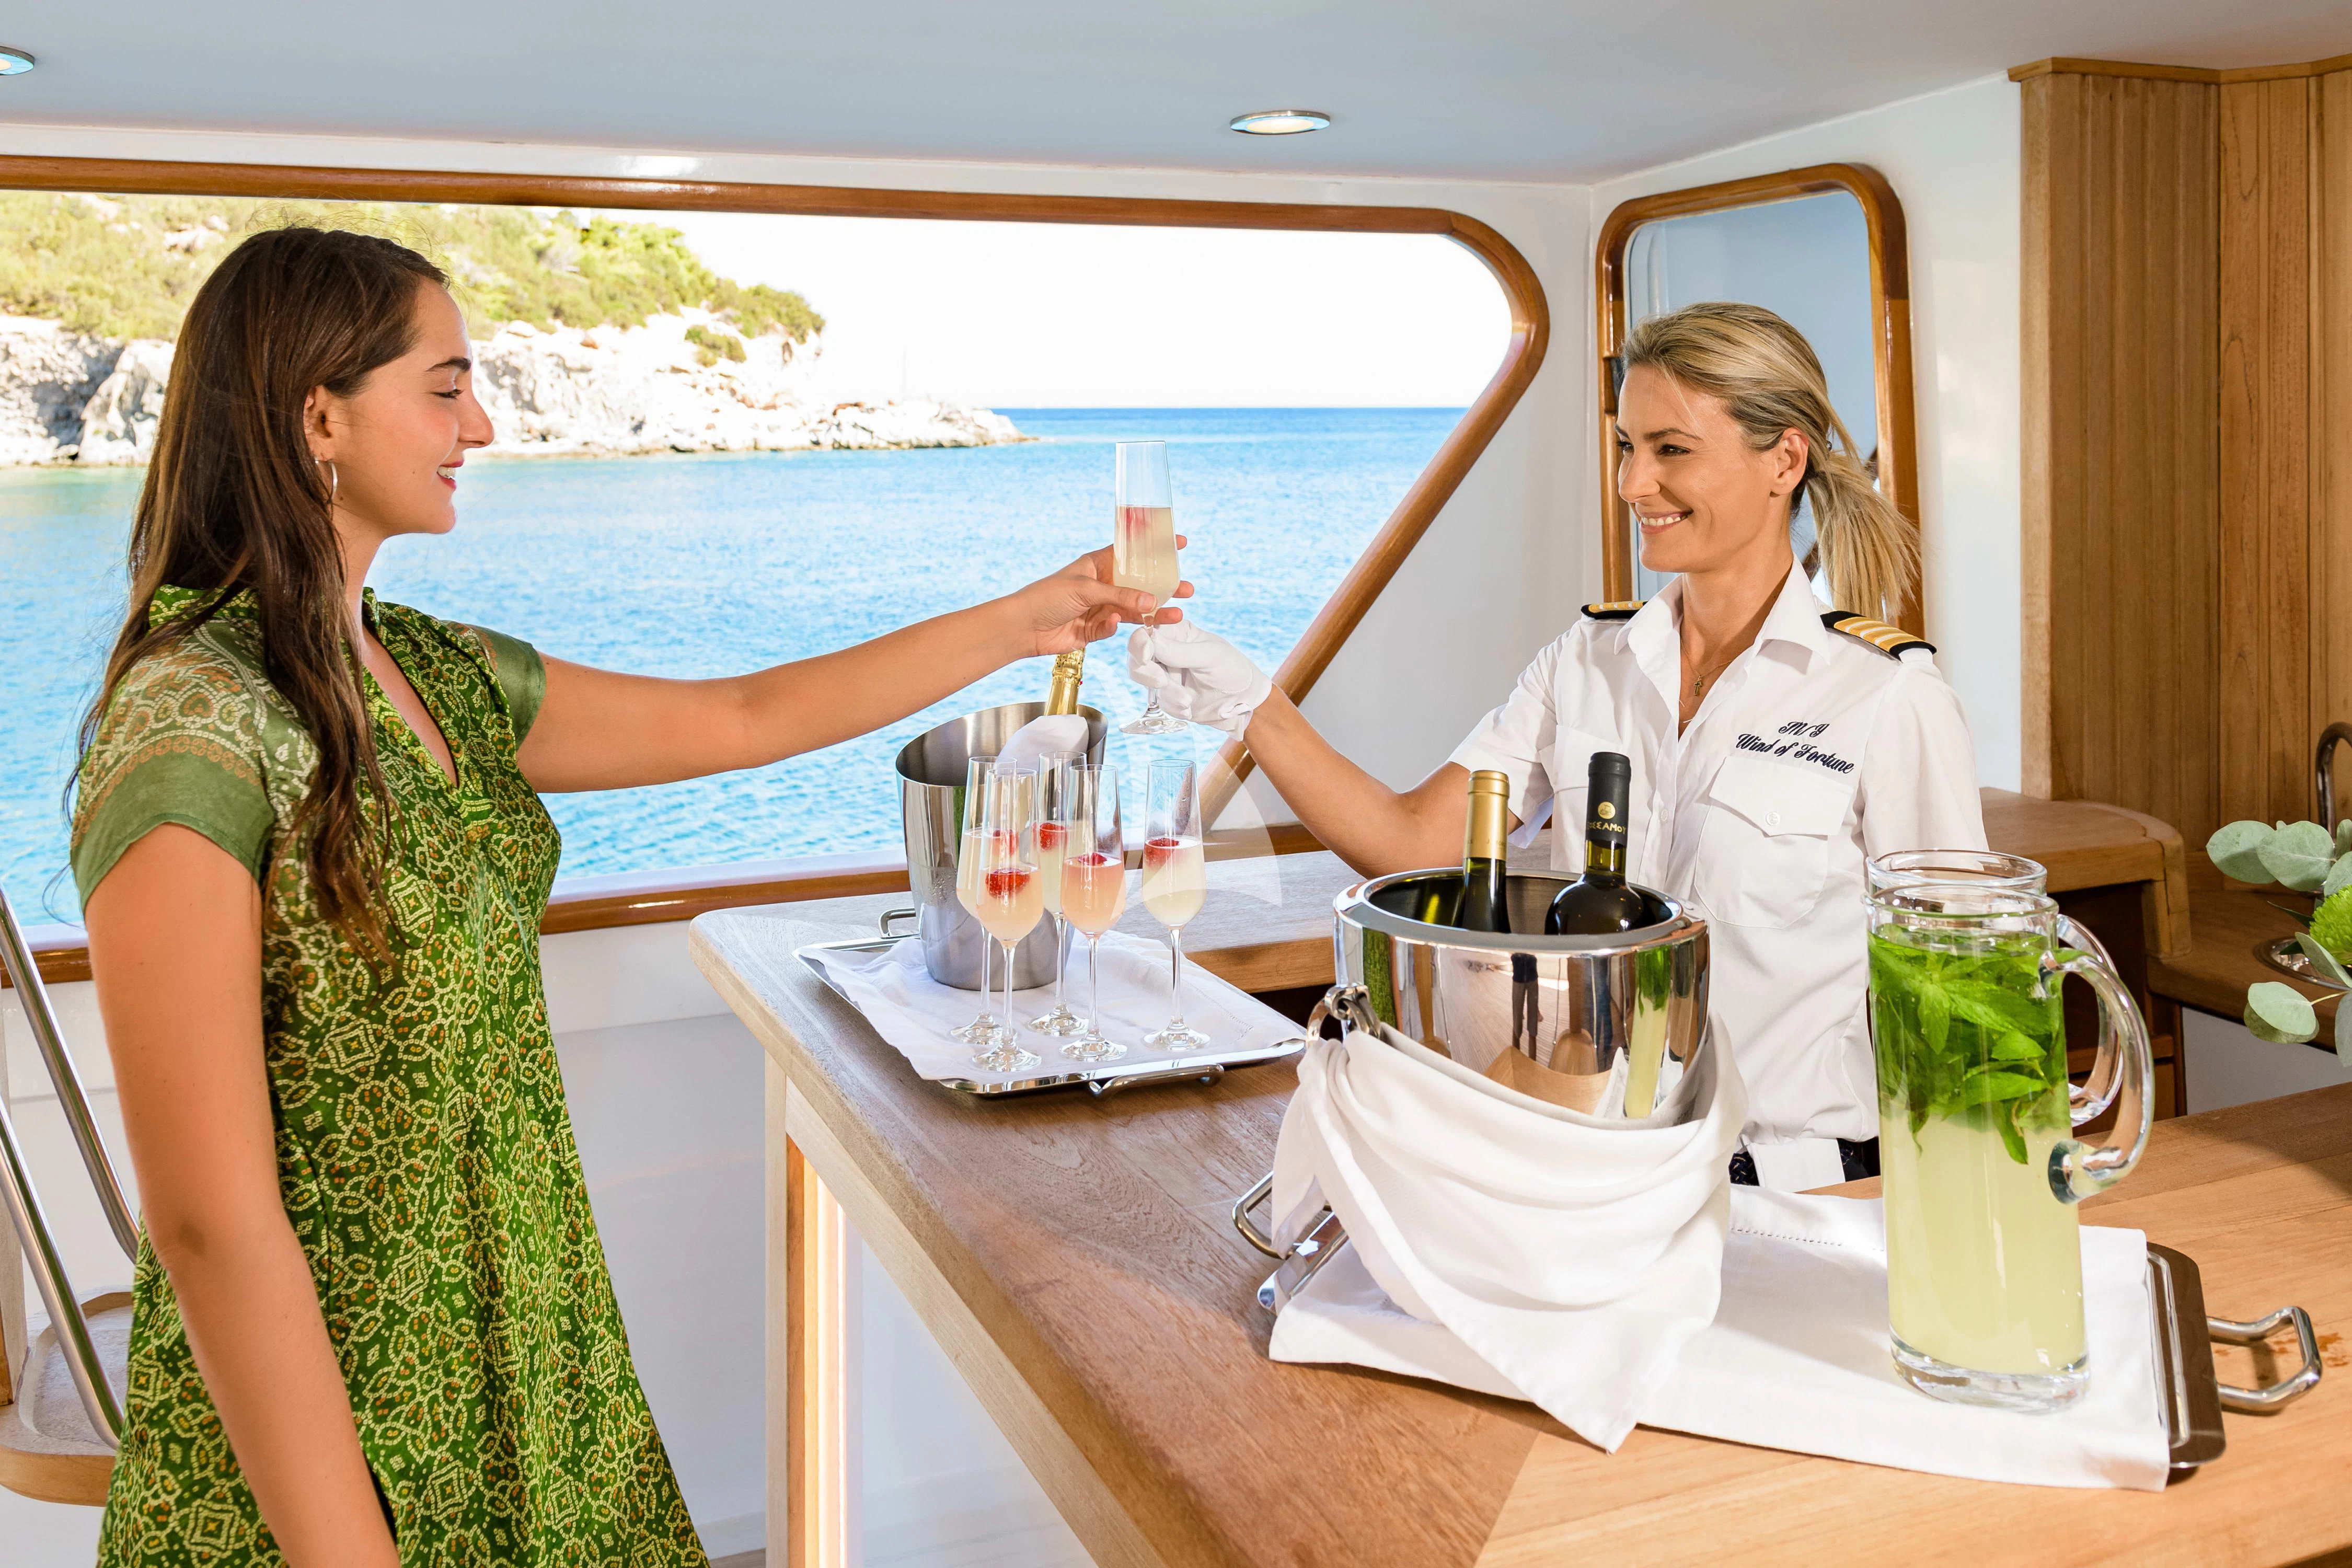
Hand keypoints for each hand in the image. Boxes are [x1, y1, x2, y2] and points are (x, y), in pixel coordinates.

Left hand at [1007, 541, 1193, 657]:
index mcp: (1097, 565)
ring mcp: (1099, 608)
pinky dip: (1114, 626)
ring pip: (1133, 610)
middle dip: (1162, 588)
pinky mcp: (1094, 630)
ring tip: (1176, 615)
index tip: (1179, 543)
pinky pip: (1113, 628)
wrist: (1023, 627)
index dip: (1154, 549)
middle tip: (1186, 589)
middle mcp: (1101, 585)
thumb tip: (1151, 601)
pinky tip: (1113, 623)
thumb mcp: (1086, 588)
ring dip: (1153, 612)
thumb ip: (1120, 595)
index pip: (1132, 554)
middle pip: (1138, 585)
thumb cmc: (1048, 596)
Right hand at [1127, 619, 1271, 735]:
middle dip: (1146, 672)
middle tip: (1162, 682)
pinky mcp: (1167, 695)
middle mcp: (1166, 650)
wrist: (1244, 702)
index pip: (1146, 631)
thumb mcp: (1210, 656)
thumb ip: (1179, 651)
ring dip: (1165, 693)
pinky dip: (1173, 706)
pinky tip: (1190, 709)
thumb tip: (1149, 639)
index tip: (1147, 656)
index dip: (1140, 643)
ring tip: (1187, 701)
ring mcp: (1165, 673)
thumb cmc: (1232, 669)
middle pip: (1135, 657)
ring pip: (1143, 680)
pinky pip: (1158, 700)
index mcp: (1176, 632)